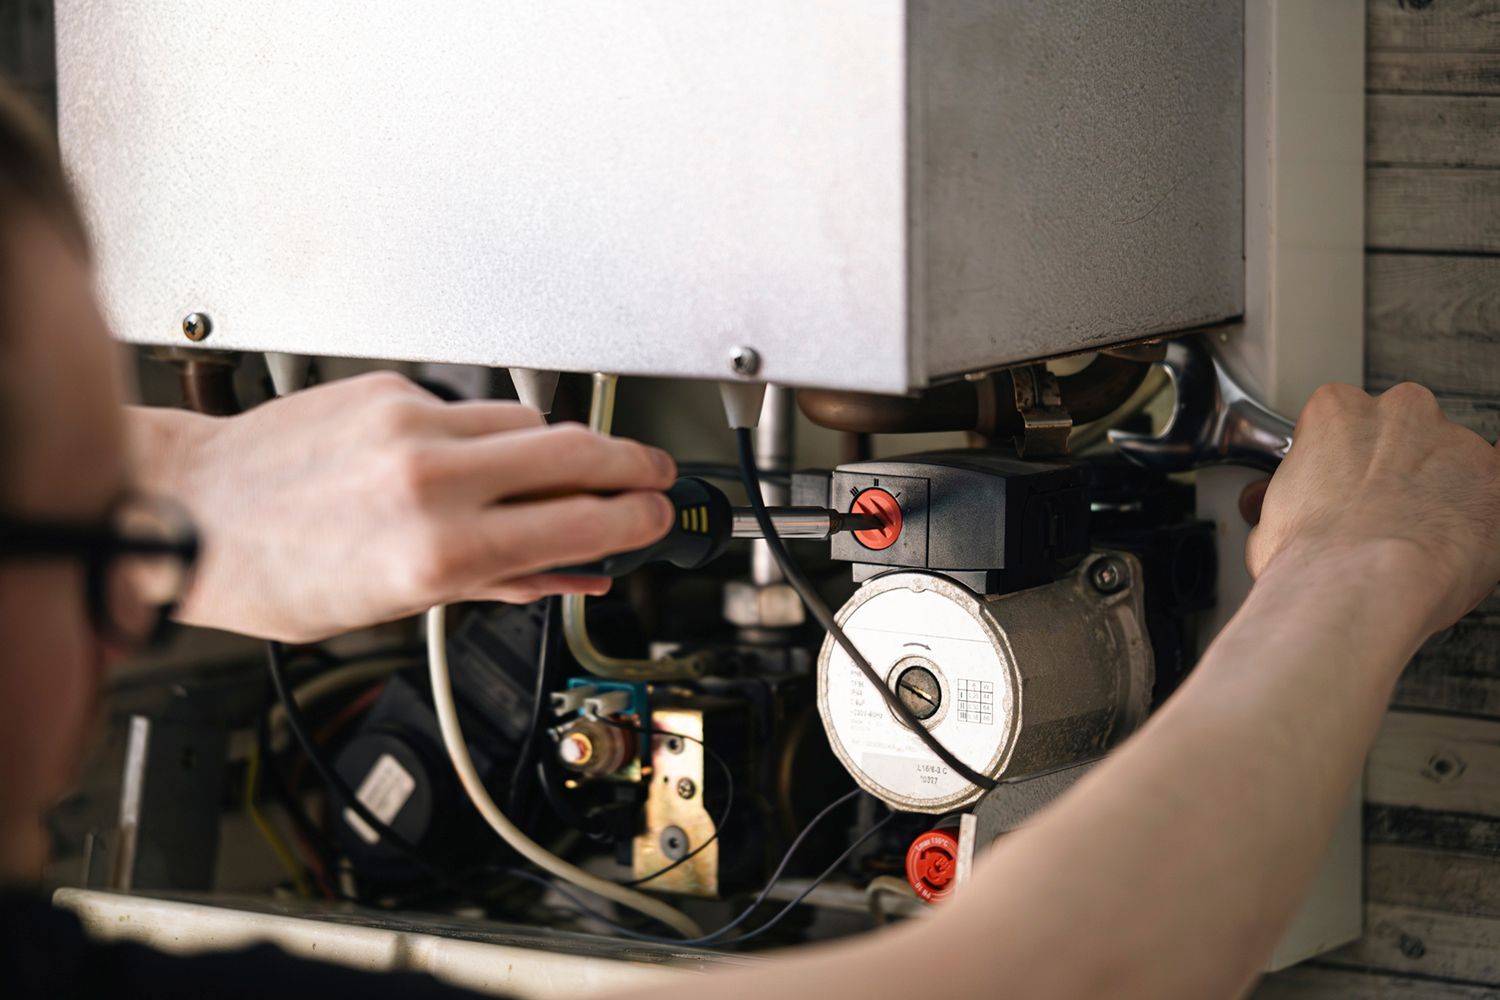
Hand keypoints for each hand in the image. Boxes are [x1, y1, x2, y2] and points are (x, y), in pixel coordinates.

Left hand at [130, 372, 676, 641]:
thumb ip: (501, 584)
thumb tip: (572, 574)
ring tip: (563, 476)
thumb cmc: (273, 574)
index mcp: (439, 551)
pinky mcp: (390, 391)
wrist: (191, 508)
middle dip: (631, 463)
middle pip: (575, 453)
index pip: (578, 521)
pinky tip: (472, 460)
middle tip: (653, 475)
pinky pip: (470, 408)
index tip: (658, 517)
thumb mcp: (396, 606)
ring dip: (559, 450)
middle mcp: (430, 479)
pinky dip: (487, 435)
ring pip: (528, 424)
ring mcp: (411, 424)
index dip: (636, 518)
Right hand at [1245, 382, 1499, 634]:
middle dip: (1396, 467)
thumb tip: (1302, 518)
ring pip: (1453, 461)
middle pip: (1404, 430)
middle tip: (1380, 514)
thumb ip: (1302, 495)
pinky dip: (1479, 518)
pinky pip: (1493, 492)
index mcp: (1337, 410)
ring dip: (1440, 494)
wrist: (1362, 587)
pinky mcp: (1498, 479)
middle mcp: (1400, 412)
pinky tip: (1452, 547)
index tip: (1342, 489)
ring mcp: (1455, 442)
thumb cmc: (1315, 557)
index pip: (1344, 420)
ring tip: (1416, 542)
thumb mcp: (1274, 516)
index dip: (1343, 461)